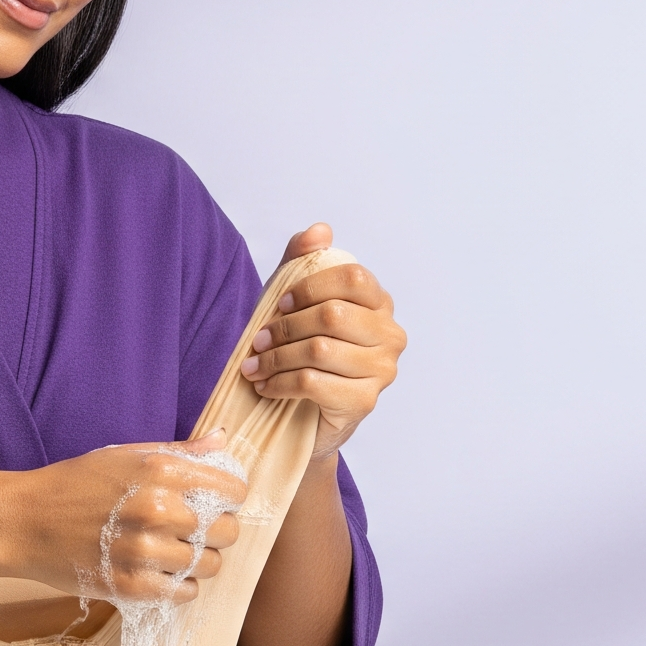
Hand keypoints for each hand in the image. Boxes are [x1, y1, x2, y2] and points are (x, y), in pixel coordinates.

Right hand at [6, 435, 249, 601]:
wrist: (22, 521)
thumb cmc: (75, 484)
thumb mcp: (125, 455)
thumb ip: (180, 450)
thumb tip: (222, 440)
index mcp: (161, 471)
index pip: (233, 491)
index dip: (227, 498)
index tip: (212, 503)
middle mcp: (158, 509)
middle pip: (227, 531)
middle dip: (216, 531)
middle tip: (192, 531)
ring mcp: (145, 551)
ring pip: (210, 565)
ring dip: (198, 560)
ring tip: (174, 552)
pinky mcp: (131, 586)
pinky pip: (185, 592)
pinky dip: (180, 585)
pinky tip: (160, 571)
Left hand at [241, 223, 404, 459]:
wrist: (307, 415)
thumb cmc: (304, 350)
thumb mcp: (298, 300)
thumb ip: (305, 260)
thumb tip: (319, 230)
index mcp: (380, 303)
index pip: (353, 277)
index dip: (311, 287)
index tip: (281, 304)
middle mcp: (390, 335)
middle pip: (332, 315)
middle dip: (284, 328)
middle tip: (257, 341)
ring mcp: (383, 370)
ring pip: (319, 350)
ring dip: (275, 358)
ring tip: (254, 366)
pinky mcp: (365, 401)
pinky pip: (313, 382)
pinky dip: (280, 383)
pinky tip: (265, 386)